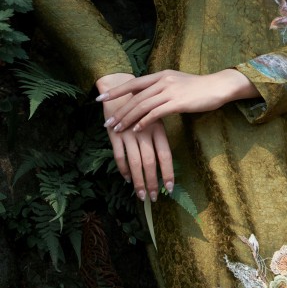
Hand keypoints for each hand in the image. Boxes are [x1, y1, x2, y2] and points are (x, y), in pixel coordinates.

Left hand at [96, 68, 258, 133]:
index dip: (116, 91)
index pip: (133, 83)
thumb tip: (144, 94)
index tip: (101, 98)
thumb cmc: (198, 87)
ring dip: (128, 118)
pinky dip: (144, 122)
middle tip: (107, 122)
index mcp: (161, 75)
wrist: (218, 86)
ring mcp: (170, 90)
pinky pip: (156, 113)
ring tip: (118, 129)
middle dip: (119, 110)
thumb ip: (160, 86)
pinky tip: (137, 130)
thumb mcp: (176, 82)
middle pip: (135, 97)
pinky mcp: (178, 102)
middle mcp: (163, 80)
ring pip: (142, 106)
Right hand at [97, 72, 173, 200]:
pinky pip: (119, 157)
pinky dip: (124, 169)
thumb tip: (164, 162)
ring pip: (135, 163)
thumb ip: (158, 137)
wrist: (119, 89)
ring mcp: (129, 134)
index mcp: (158, 128)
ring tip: (141, 195)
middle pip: (150, 163)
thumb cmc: (142, 106)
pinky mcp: (115, 135)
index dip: (168, 173)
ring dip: (138, 181)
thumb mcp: (155, 117)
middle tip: (154, 198)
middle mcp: (144, 132)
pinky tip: (128, 179)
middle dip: (152, 182)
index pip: (165, 155)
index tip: (170, 188)